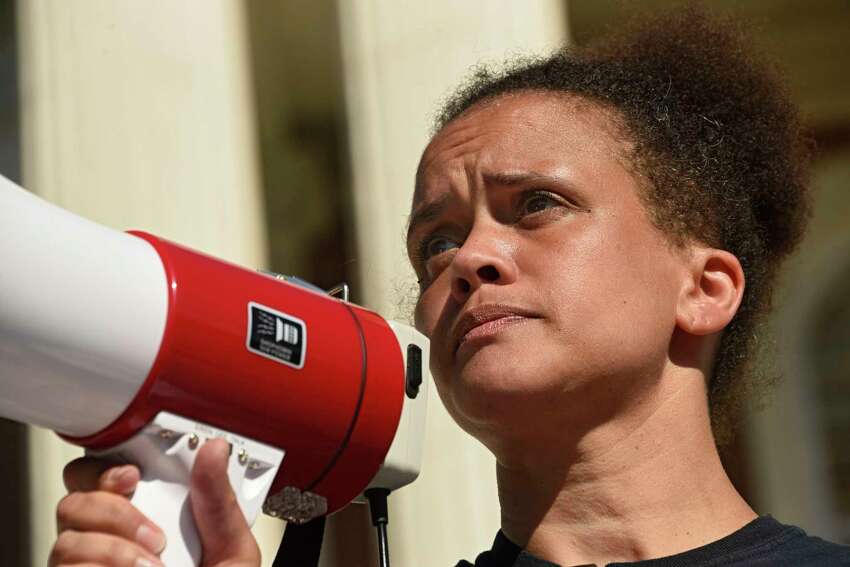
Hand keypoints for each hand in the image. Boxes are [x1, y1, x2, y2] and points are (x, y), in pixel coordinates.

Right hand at [51, 438, 260, 565]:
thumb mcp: (234, 553)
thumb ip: (219, 503)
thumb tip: (214, 451)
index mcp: (153, 518)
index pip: (108, 477)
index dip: (110, 467)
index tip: (134, 475)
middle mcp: (115, 543)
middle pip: (75, 499)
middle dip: (108, 506)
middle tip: (150, 529)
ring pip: (67, 539)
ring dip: (114, 549)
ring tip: (152, 566)